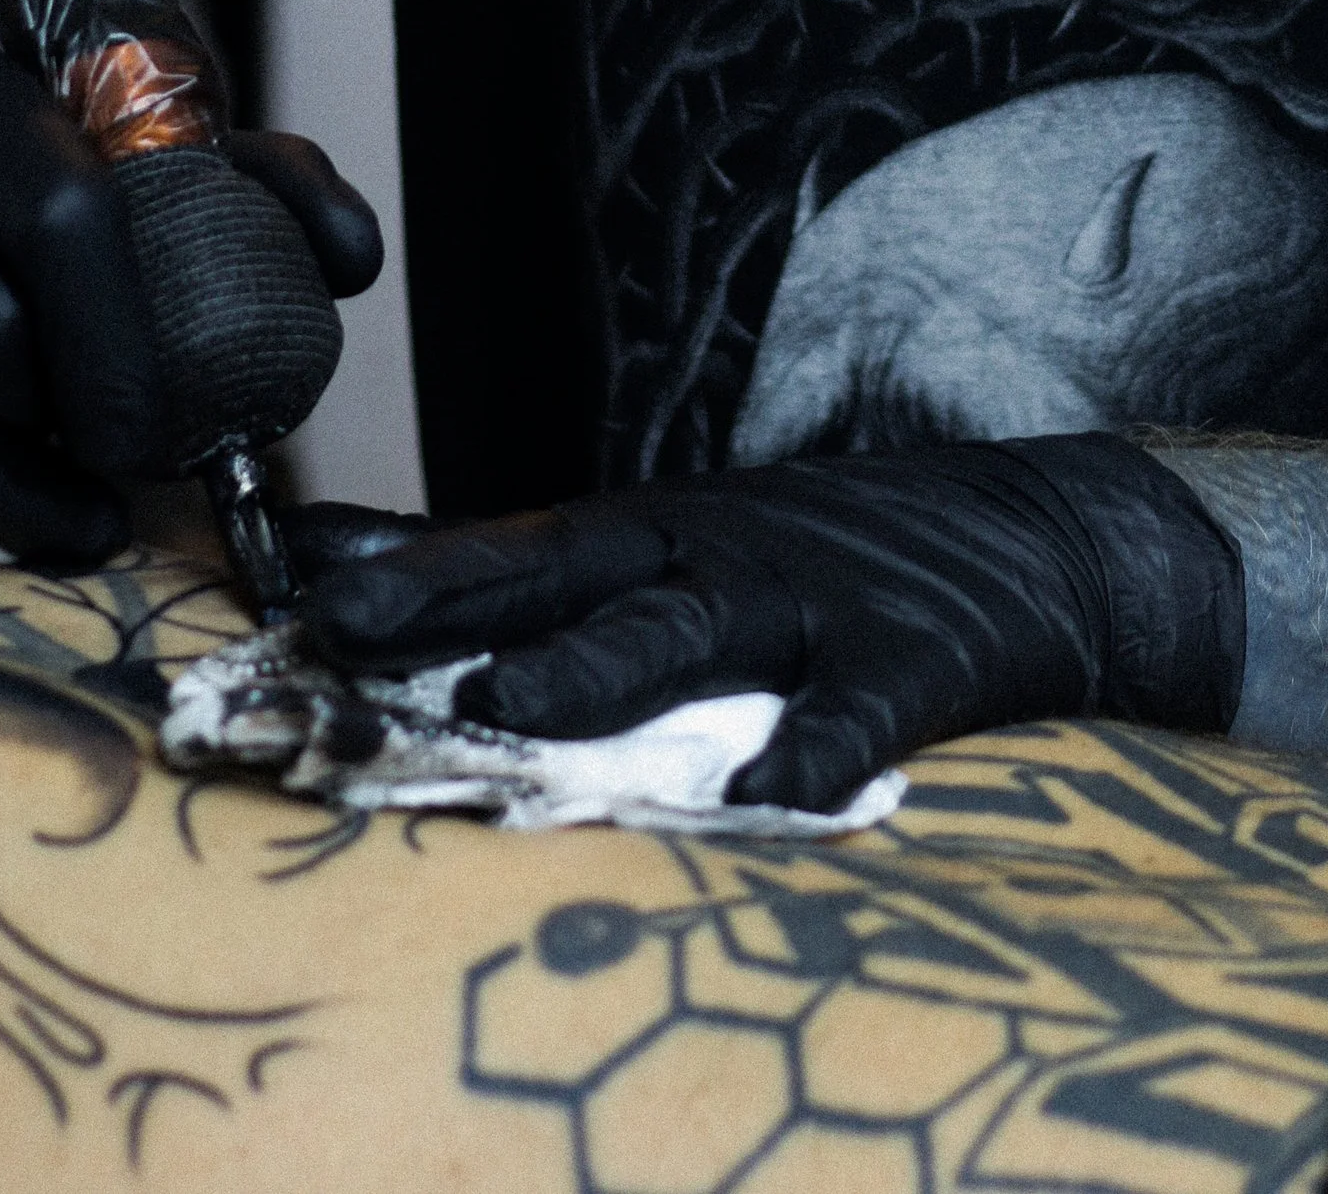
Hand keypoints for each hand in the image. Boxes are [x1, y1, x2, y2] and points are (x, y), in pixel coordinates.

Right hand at [0, 35, 380, 564]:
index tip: (173, 429)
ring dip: (2, 476)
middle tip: (128, 455)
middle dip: (67, 416)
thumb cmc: (5, 172)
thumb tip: (355, 263)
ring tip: (72, 498)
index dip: (126, 344)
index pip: (67, 223)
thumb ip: (253, 188)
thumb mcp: (125, 147)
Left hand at [291, 434, 1244, 815]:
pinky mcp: (914, 659)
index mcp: (667, 531)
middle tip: (348, 629)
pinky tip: (771, 795)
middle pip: (574, 568)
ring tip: (519, 705)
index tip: (284, 586)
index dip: (404, 563)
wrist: (1042, 535)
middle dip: (458, 594)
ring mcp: (817, 602)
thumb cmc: (836, 556)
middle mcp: (724, 553)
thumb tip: (357, 566)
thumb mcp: (690, 543)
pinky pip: (858, 715)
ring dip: (601, 666)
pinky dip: (815, 750)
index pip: (513, 538)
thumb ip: (540, 568)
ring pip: (695, 630)